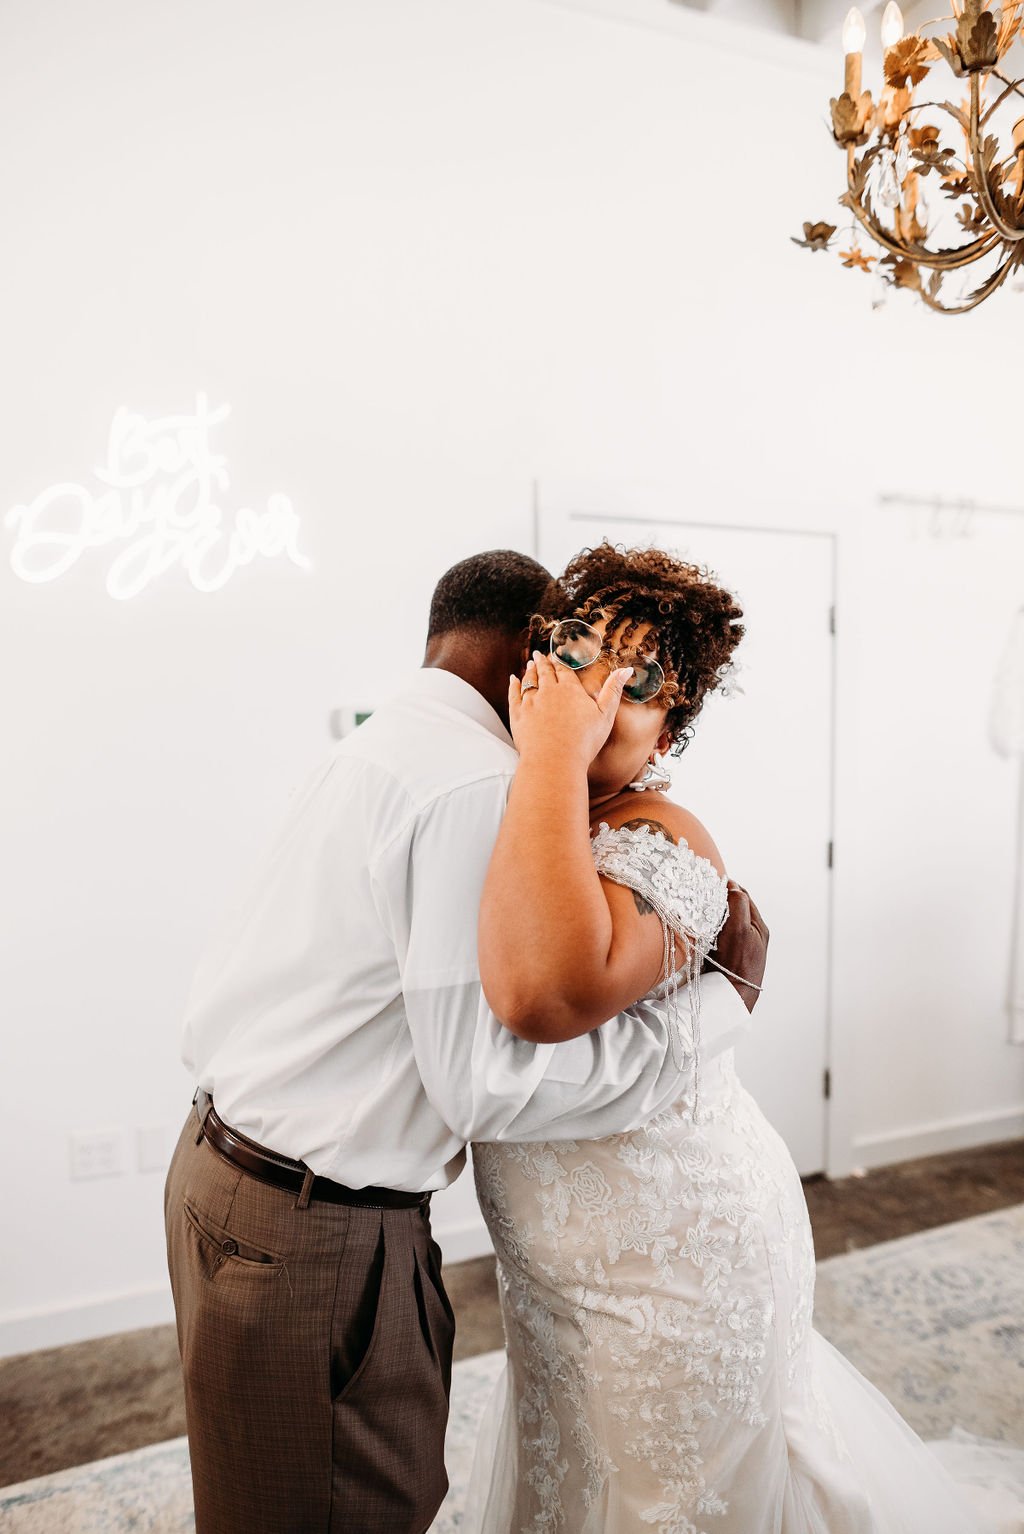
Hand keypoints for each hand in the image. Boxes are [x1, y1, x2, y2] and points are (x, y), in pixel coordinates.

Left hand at [509, 650, 633, 769]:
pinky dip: (514, 685)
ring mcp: (531, 703)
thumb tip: (626, 669)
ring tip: (530, 664)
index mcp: (570, 690)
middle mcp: (549, 692)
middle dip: (543, 662)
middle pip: (545, 672)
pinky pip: (514, 694)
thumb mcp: (605, 715)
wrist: (555, 761)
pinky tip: (514, 679)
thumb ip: (613, 690)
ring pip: (529, 680)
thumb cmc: (584, 742)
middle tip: (540, 655)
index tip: (556, 655)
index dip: (559, 661)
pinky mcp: (518, 715)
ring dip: (530, 671)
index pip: (563, 670)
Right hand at [703, 881, 768, 1013]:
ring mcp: (736, 945)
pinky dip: (707, 927)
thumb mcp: (741, 930)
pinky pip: (714, 934)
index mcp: (758, 926)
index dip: (728, 887)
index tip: (712, 881)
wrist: (730, 995)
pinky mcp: (723, 954)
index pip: (743, 896)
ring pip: (722, 920)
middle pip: (732, 908)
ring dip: (711, 913)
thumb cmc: (738, 964)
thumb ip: (738, 905)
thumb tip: (732, 886)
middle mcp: (749, 934)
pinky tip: (698, 927)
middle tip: (702, 891)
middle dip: (719, 899)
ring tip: (698, 907)